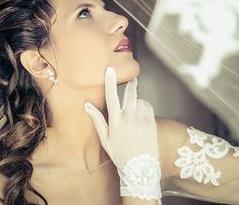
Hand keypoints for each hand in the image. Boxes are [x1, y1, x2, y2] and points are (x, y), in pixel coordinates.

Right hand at [84, 67, 161, 202]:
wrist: (139, 169)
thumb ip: (97, 120)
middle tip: (132, 79)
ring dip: (137, 101)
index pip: (111, 98)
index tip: (110, 70)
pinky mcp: (152, 125)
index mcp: (115, 123)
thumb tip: (87, 105)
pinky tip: (142, 114)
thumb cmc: (120, 155)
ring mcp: (141, 122)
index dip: (110, 82)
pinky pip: (148, 108)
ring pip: (140, 101)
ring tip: (135, 110)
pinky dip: (145, 107)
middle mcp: (128, 120)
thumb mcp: (105, 140)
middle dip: (132, 84)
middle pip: (130, 94)